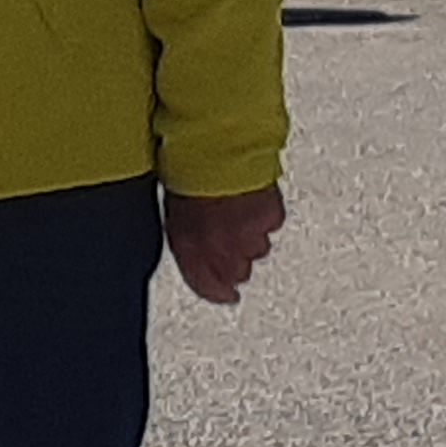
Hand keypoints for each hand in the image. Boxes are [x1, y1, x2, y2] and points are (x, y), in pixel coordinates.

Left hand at [165, 182, 283, 305]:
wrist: (214, 151)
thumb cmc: (187, 176)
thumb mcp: (174, 216)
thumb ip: (188, 243)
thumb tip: (198, 257)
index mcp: (191, 249)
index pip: (207, 286)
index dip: (218, 294)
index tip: (227, 296)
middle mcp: (223, 249)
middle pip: (238, 272)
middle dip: (235, 259)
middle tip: (229, 235)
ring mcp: (250, 236)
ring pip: (258, 250)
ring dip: (250, 237)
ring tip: (237, 210)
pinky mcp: (271, 218)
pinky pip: (270, 225)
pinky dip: (263, 215)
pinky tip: (250, 198)